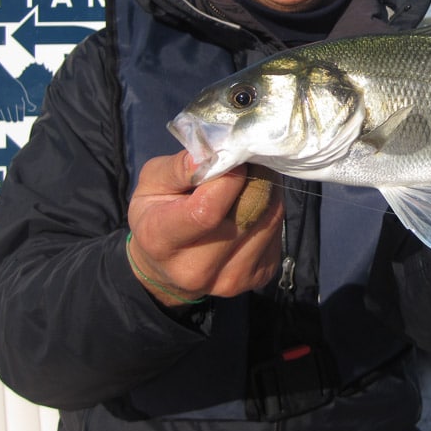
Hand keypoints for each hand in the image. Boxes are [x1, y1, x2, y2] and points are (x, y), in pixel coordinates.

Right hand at [126, 153, 282, 306]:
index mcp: (162, 240)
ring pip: (270, 217)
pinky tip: (252, 206)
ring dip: (266, 191)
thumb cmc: (157, 213)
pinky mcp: (258, 278)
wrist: (167, 267)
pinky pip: (277, 230)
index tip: (231, 159)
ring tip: (248, 183)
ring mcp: (231, 279)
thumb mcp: (152, 182)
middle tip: (245, 164)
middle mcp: (197, 268)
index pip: (207, 210)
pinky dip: (271, 210)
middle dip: (252, 177)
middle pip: (249, 210)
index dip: (228, 177)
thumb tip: (215, 151)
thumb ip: (181, 167)